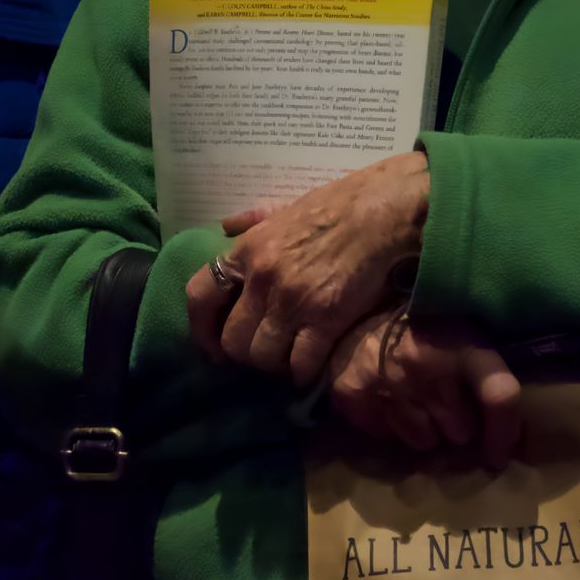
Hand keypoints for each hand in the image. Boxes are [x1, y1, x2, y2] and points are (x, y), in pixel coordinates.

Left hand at [185, 150, 429, 385]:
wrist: (380, 213)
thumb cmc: (335, 207)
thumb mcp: (284, 209)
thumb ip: (253, 220)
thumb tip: (227, 225)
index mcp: (245, 251)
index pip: (199, 296)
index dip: (202, 329)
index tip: (214, 346)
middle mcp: (261, 279)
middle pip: (233, 340)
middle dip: (246, 354)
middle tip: (265, 353)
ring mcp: (292, 301)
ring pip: (263, 358)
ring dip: (276, 365)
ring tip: (290, 358)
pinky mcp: (325, 320)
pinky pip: (301, 364)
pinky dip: (305, 372)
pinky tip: (313, 366)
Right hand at [327, 309, 521, 470]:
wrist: (355, 312)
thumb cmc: (422, 326)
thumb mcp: (462, 333)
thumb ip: (486, 372)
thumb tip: (521, 430)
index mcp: (462, 346)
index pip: (499, 393)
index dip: (506, 431)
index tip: (500, 454)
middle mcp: (428, 367)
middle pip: (461, 431)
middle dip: (456, 424)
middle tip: (444, 404)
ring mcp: (389, 385)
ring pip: (424, 442)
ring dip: (424, 428)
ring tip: (414, 400)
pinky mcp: (356, 398)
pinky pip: (388, 438)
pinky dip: (392, 427)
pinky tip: (388, 400)